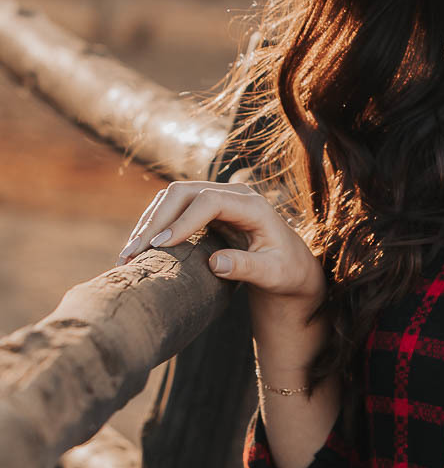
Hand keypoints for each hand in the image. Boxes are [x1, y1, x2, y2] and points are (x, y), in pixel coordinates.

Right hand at [114, 179, 326, 304]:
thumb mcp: (274, 274)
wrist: (291, 267)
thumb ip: (248, 267)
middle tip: (133, 253)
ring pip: (173, 198)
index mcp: (254, 206)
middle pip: (184, 193)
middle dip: (155, 221)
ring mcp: (218, 199)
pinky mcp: (206, 210)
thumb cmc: (286, 271)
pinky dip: (154, 226)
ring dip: (148, 223)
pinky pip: (173, 209)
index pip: (210, 201)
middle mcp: (234, 195)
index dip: (183, 221)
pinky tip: (139, 248)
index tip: (161, 246)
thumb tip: (214, 264)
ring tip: (128, 254)